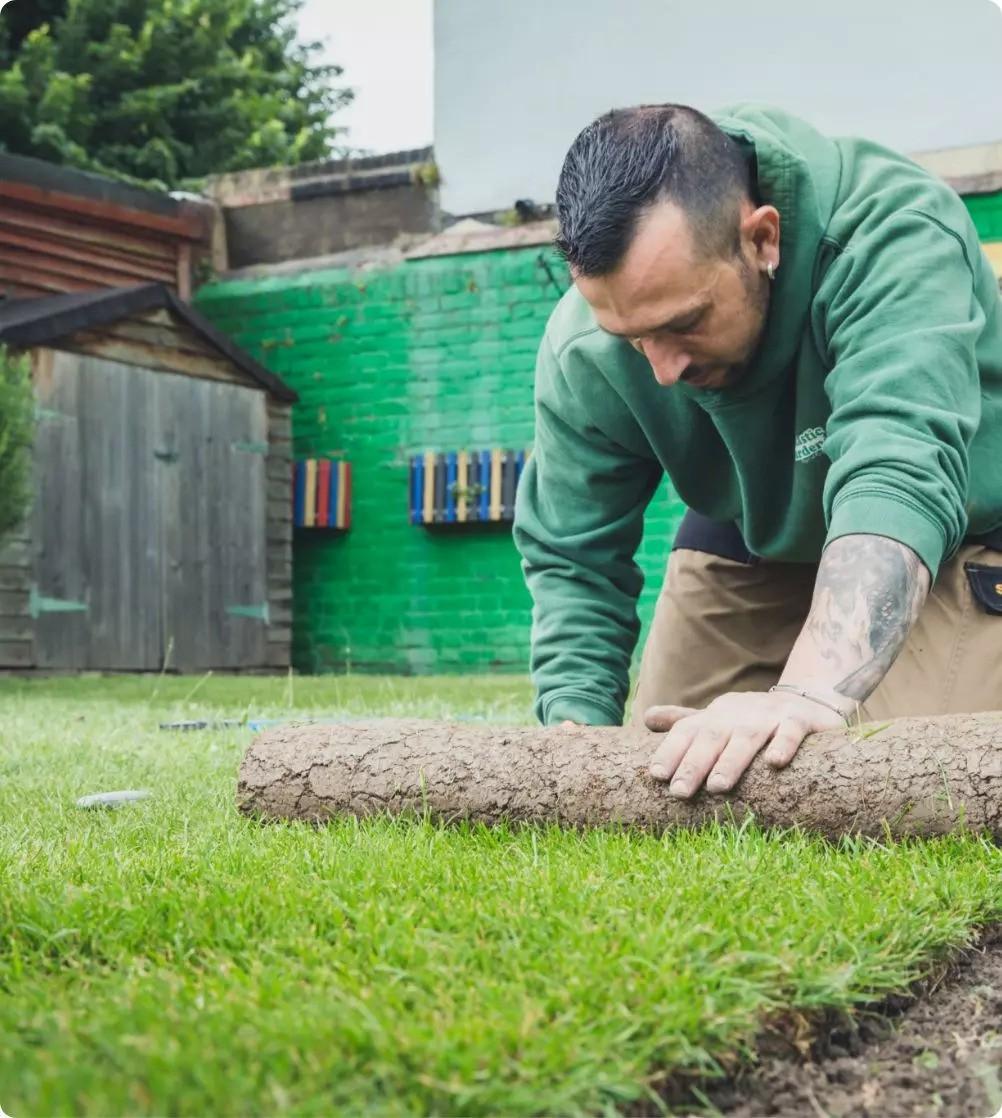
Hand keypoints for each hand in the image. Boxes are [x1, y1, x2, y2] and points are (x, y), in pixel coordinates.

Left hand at [644, 690, 845, 798]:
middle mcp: (739, 713)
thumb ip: (684, 721)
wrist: (807, 700)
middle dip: (694, 764)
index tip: (656, 776)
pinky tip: (775, 762)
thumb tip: (646, 717)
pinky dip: (784, 744)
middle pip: (712, 737)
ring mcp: (770, 715)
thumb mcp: (718, 719)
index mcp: (716, 715)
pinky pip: (792, 731)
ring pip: (748, 737)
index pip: (688, 731)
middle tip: (679, 791)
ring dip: (731, 761)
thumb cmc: (753, 719)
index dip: (671, 751)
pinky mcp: (801, 719)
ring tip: (717, 786)